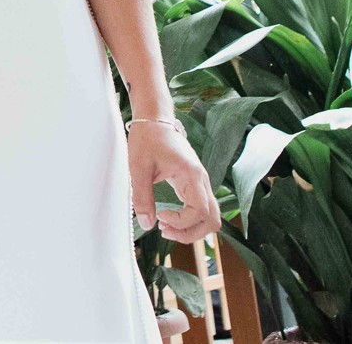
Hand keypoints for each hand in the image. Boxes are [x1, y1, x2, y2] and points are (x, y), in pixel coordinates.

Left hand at [129, 120, 221, 242]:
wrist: (154, 119)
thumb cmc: (147, 138)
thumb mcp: (138, 167)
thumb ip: (142, 197)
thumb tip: (148, 224)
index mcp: (192, 175)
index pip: (201, 211)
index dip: (181, 221)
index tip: (160, 216)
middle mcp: (201, 180)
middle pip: (213, 219)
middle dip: (190, 233)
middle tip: (165, 230)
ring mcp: (199, 182)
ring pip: (209, 216)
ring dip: (191, 228)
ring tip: (166, 227)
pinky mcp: (193, 184)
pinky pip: (200, 209)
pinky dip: (188, 220)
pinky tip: (168, 217)